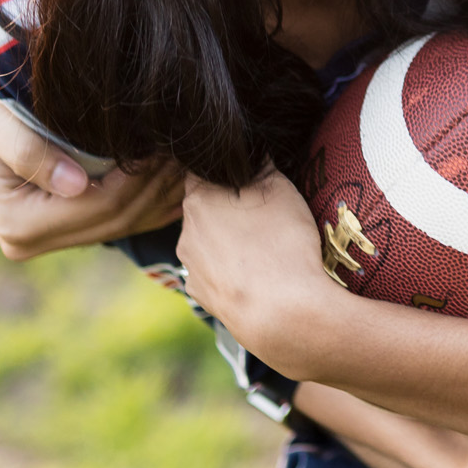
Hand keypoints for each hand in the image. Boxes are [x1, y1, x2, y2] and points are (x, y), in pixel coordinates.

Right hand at [0, 50, 182, 259]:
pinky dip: (157, 201)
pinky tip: (179, 175)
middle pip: (117, 220)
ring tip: (187, 157)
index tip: (165, 145)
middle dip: (156, 186)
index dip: (138, 179)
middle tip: (186, 149)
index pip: (98, 208)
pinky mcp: (73, 229)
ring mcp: (56, 240)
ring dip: (162, 194)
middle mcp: (35, 243)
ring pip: (127, 224)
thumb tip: (75, 185)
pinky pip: (126, 221)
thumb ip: (28, 152)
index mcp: (19, 226)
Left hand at [177, 168, 334, 372]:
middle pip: (204, 206)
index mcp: (198, 200)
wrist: (282, 315)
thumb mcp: (281, 191)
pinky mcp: (203, 297)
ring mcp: (191, 268)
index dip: (226, 169)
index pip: (202, 171)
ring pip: (208, 241)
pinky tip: (256, 274)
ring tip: (265, 247)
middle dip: (228, 205)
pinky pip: (215, 272)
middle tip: (264, 211)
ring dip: (228, 239)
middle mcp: (185, 233)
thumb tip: (252, 152)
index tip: (248, 173)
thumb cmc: (282, 246)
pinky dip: (230, 269)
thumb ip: (261, 166)